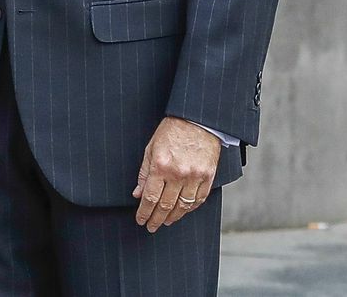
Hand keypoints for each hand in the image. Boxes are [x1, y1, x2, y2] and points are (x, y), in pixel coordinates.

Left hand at [133, 116, 220, 231]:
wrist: (197, 120)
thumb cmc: (172, 131)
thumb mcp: (150, 149)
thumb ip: (144, 173)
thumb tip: (138, 193)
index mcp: (161, 167)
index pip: (150, 197)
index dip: (144, 212)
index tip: (140, 220)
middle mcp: (178, 174)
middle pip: (166, 206)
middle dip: (156, 219)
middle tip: (151, 226)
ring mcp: (195, 177)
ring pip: (183, 206)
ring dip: (173, 217)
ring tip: (165, 222)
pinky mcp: (208, 177)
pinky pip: (199, 200)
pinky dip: (189, 209)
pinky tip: (182, 212)